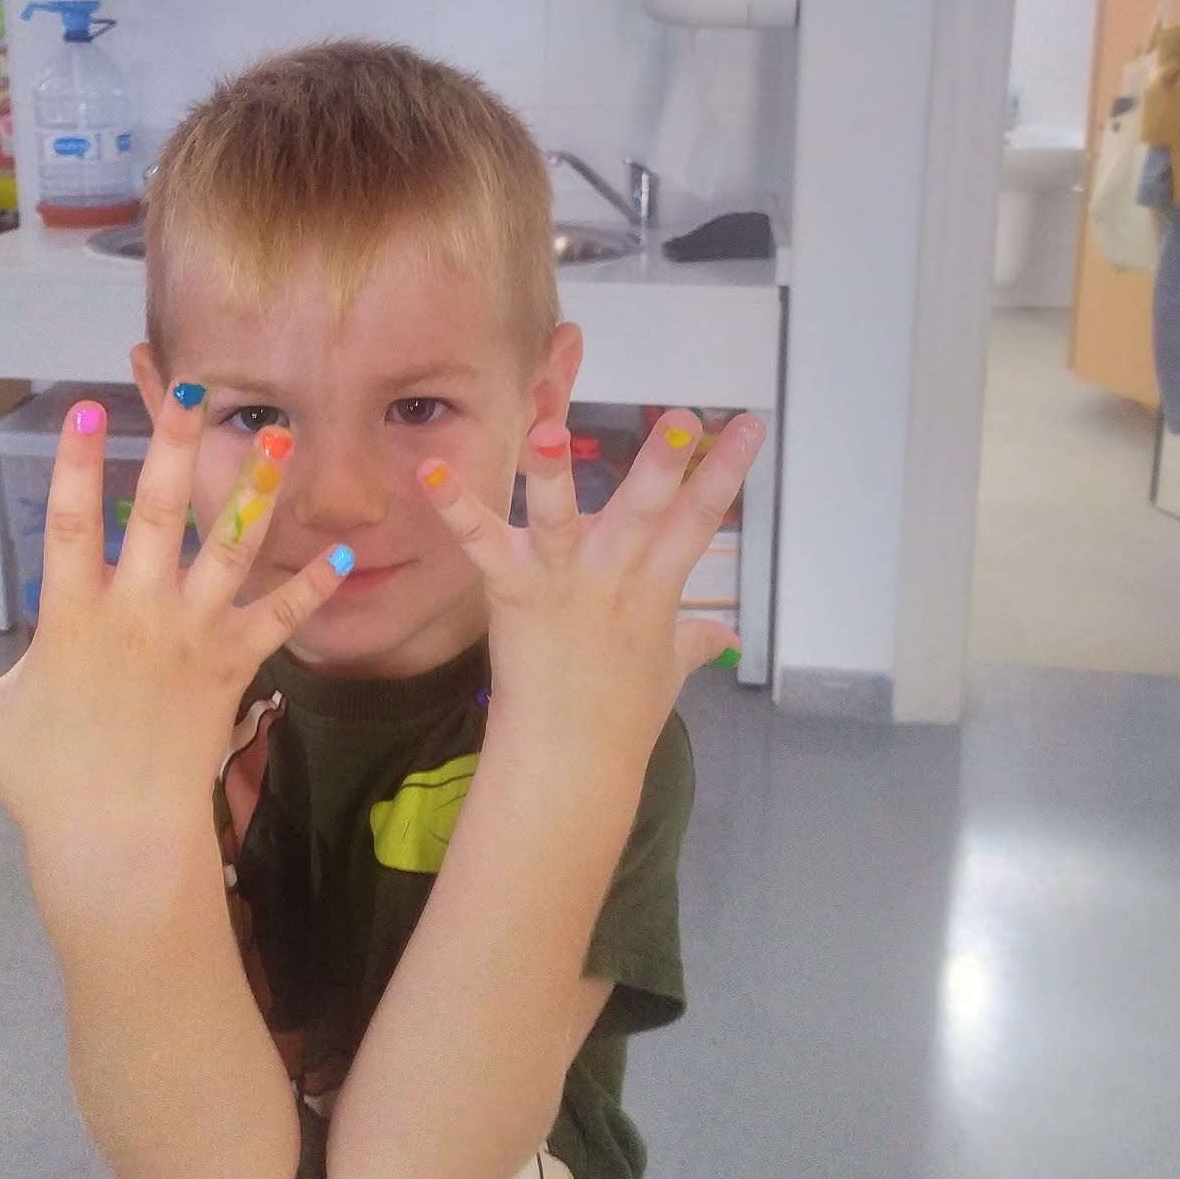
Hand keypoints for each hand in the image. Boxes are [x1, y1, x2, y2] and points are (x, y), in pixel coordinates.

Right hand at [0, 385, 349, 921]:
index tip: (83, 406)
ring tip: (278, 437)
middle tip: (188, 388)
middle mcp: (137, 611)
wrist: (119, 842)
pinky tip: (346, 552)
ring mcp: (192, 635)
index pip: (67, 523)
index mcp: (73, 616)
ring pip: (230, 548)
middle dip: (172, 445)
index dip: (74, 463)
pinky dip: (314, 586)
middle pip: (157, 513)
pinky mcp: (234, 666)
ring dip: (254, 491)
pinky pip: (281, 618)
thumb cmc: (46, 781)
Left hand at [416, 411, 762, 770]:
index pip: (700, 518)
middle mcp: (613, 574)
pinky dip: (454, 508)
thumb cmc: (621, 715)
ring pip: (559, 517)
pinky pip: (480, 543)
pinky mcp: (512, 592)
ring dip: (552, 473)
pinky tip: (431, 472)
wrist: (570, 761)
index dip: (726, 471)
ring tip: (547, 429)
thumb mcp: (670, 670)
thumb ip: (695, 641)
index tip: (749, 424)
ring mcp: (561, 581)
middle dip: (663, 463)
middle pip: (644, 510)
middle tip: (681, 416)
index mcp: (656, 585)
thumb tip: (727, 636)